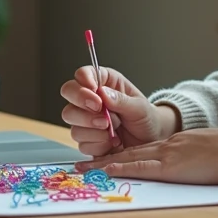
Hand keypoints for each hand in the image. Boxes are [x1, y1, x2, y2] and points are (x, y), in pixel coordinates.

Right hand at [59, 66, 177, 157]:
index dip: (84, 80)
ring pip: (71, 118)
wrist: (149, 141)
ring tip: (112, 129)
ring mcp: (86, 120)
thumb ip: (122, 100)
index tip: (94, 90)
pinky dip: (97, 143)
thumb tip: (103, 93)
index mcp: (104, 82)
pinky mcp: (86, 140)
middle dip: (82, 102)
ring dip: (91, 126)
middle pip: (68, 92)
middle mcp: (91, 99)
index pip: (83, 74)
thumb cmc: (145, 118)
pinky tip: (111, 142)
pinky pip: (80, 142)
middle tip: (101, 111)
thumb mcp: (139, 107)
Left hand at [74, 128, 217, 185]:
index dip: (117, 154)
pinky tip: (108, 170)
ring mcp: (166, 155)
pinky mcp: (171, 166)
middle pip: (127, 152)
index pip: (139, 149)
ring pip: (128, 157)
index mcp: (172, 144)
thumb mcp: (201, 150)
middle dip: (102, 157)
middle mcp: (164, 147)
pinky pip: (141, 167)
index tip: (100, 159)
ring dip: (104, 163)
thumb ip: (186, 155)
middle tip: (80, 163)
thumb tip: (181, 165)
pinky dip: (122, 167)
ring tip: (84, 168)